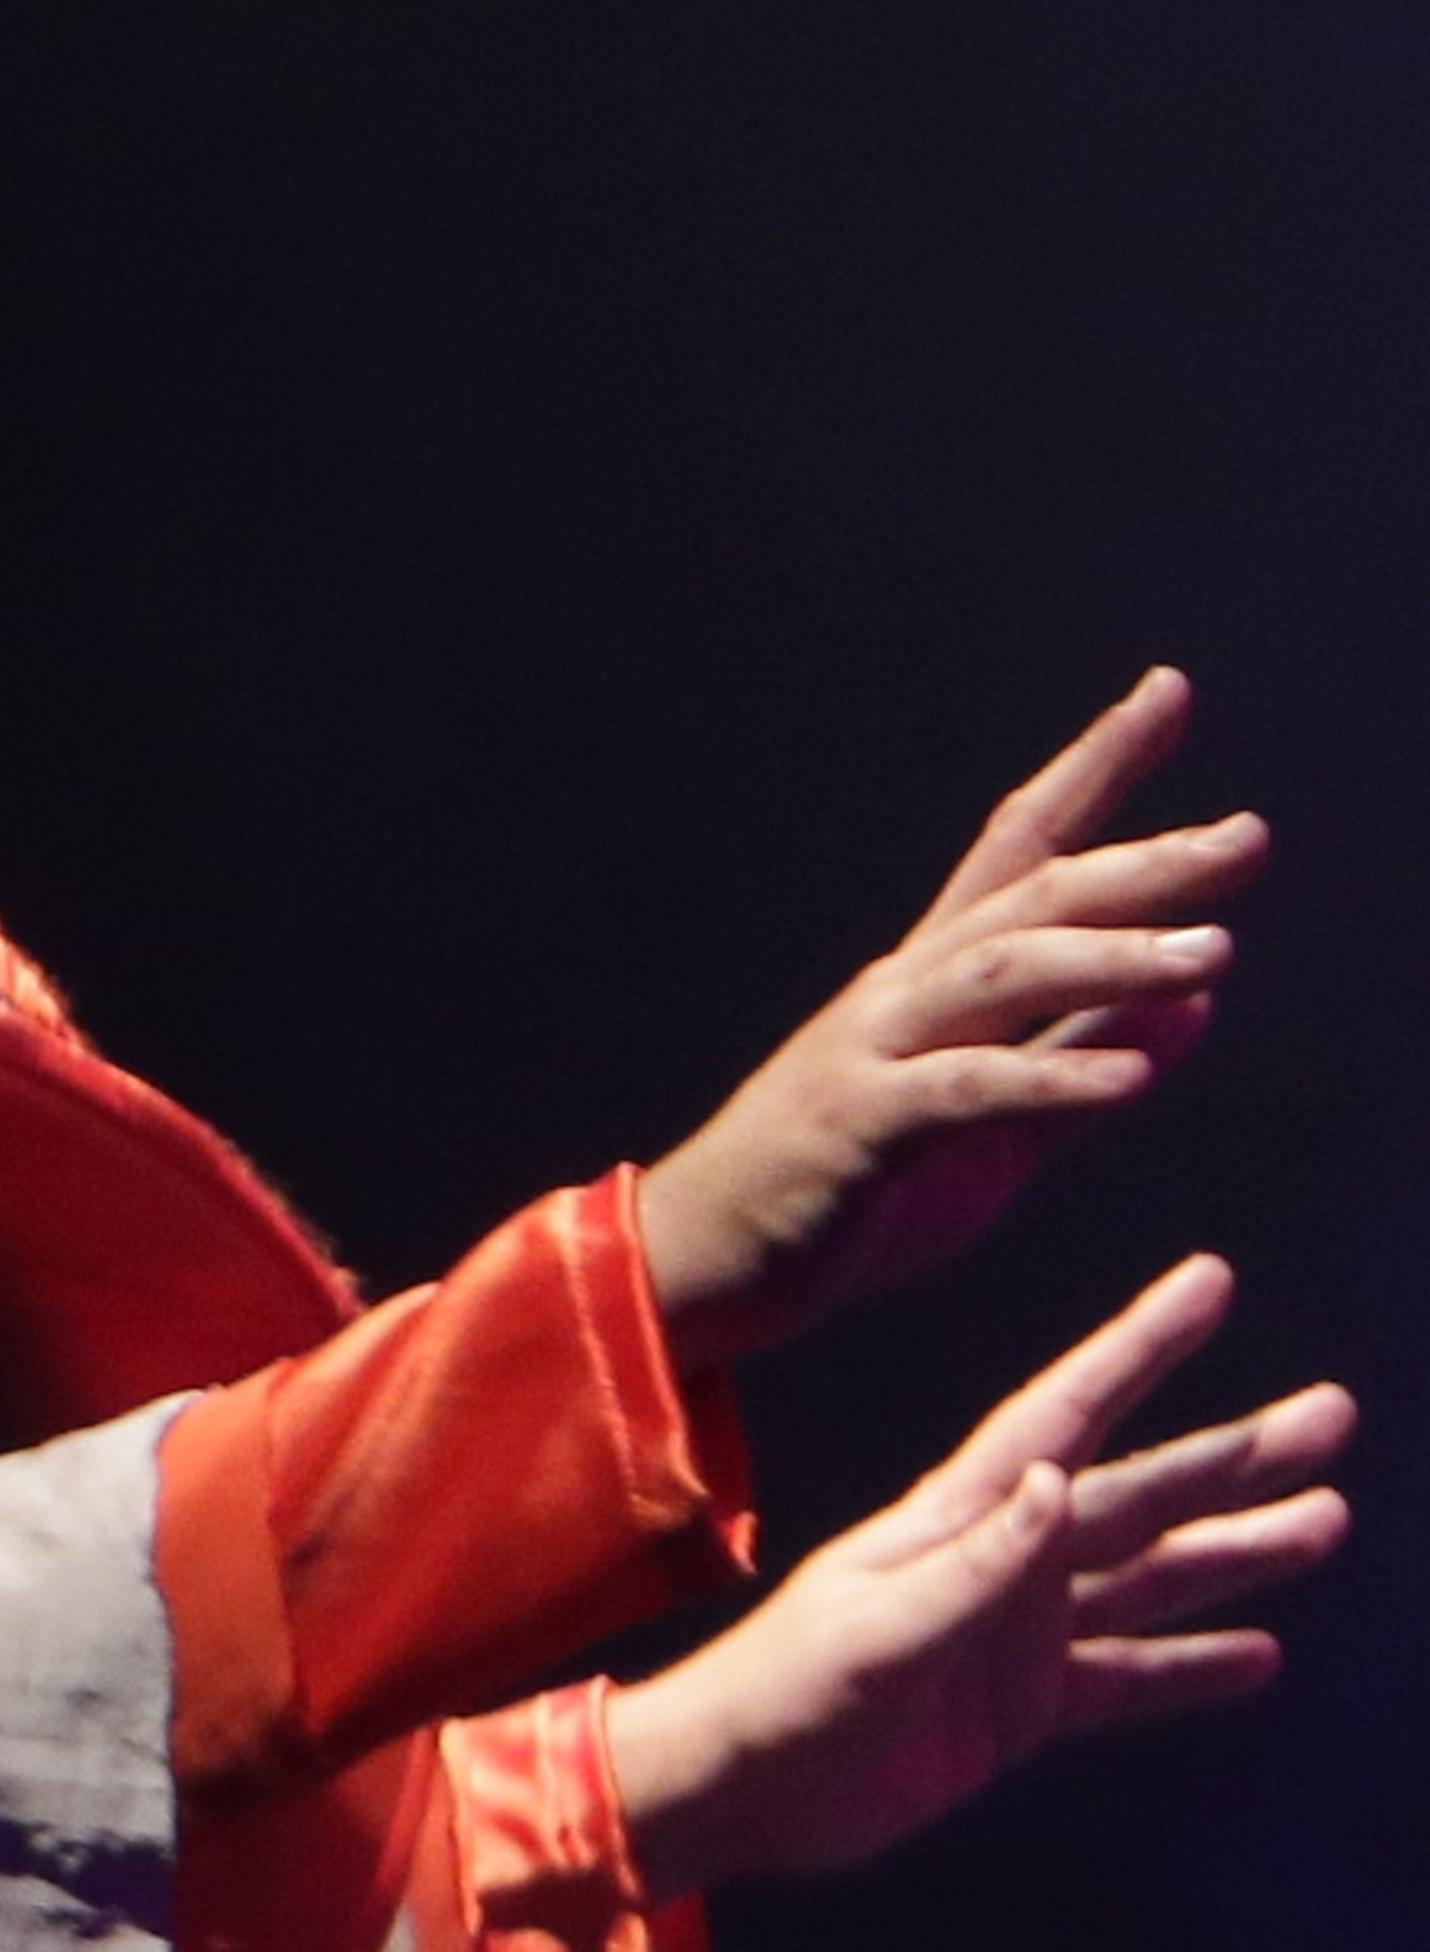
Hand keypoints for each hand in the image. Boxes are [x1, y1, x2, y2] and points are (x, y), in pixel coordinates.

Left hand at [606, 1257, 1351, 1893]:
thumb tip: (1054, 1480)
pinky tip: (1260, 1654)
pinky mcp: (1013, 1708)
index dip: (1136, 1349)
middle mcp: (995, 1562)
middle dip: (1231, 1453)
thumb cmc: (780, 1695)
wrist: (732, 1788)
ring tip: (1327, 1520)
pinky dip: (1189, 1668)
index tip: (1208, 1281)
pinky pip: (1122, 1680)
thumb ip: (971, 1569)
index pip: (1063, 1415)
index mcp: (954, 1521)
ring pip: (1146, 1580)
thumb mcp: (875, 1633)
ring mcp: (1010, 1634)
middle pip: (1136, 1494)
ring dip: (1234, 1553)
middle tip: (1334, 1414)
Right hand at [639, 667, 1265, 1369]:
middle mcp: (901, 994)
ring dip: (1106, 959)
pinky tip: (1127, 1079)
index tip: (1167, 692)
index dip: (1094, 770)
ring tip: (1211, 952)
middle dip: (1137, 864)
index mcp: (932, 986)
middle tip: (1246, 837)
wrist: (705, 1259)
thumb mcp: (994, 1130)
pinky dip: (1046, 1081)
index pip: (1020, 851)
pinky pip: (960, 1092)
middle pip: (1026, 900)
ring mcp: (871, 1053)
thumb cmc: (844, 1195)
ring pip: (997, 976)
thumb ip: (1082, 1057)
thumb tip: (1198, 999)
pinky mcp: (855, 1127)